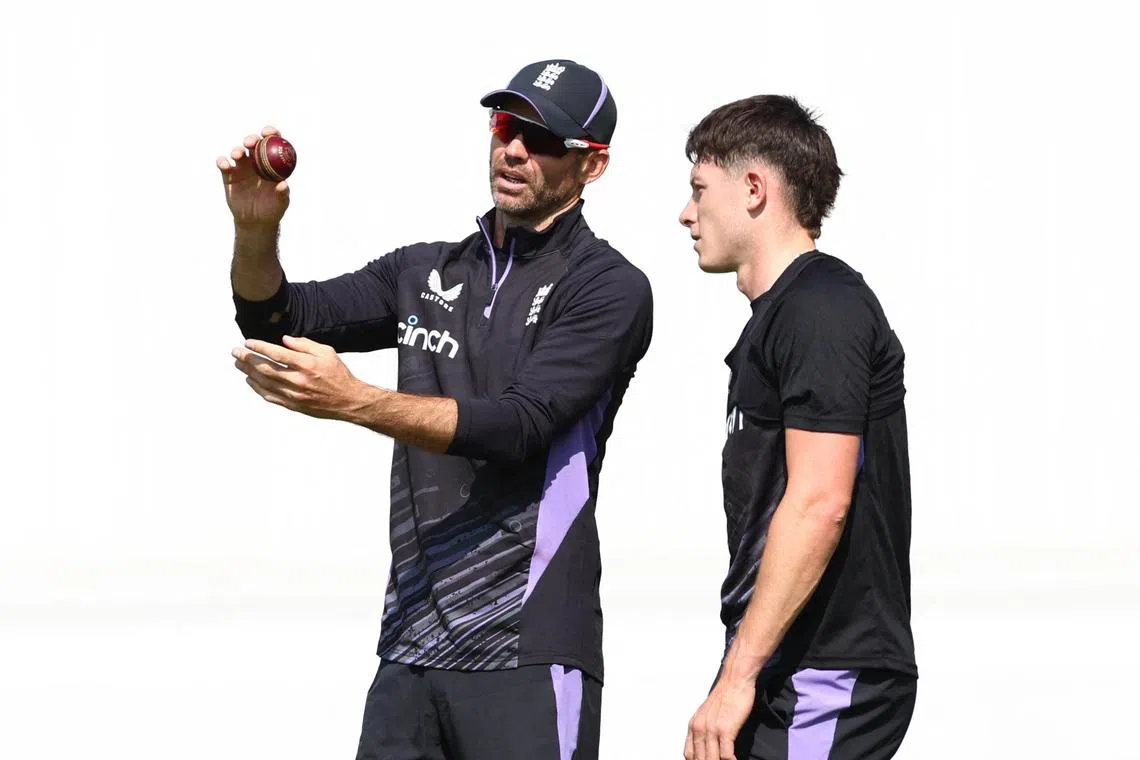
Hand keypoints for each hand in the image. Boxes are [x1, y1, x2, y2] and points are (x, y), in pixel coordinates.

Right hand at [217, 125, 289, 227]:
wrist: (256, 222)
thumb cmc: (272, 210)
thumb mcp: (280, 203)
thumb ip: (282, 193)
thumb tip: (283, 184)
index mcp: (271, 164)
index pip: (272, 144)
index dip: (271, 134)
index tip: (268, 133)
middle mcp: (256, 162)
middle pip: (253, 145)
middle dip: (252, 139)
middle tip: (251, 142)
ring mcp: (241, 168)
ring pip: (238, 153)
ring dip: (237, 150)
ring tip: (238, 155)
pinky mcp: (229, 176)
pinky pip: (223, 165)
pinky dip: (222, 162)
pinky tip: (224, 164)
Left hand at [232, 336, 369, 420]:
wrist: (349, 401)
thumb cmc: (338, 375)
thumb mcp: (327, 352)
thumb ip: (305, 345)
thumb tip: (285, 340)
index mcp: (307, 365)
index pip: (276, 353)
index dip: (259, 347)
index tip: (248, 342)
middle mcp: (298, 380)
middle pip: (265, 368)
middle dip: (247, 359)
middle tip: (236, 352)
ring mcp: (294, 395)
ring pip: (264, 383)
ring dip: (248, 373)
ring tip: (239, 364)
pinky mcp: (293, 406)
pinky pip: (270, 397)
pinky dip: (257, 388)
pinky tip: (251, 381)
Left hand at [684, 677, 755, 759]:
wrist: (735, 680)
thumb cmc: (726, 696)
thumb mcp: (708, 713)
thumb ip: (704, 728)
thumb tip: (706, 745)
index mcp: (693, 725)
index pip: (689, 754)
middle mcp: (699, 728)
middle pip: (699, 759)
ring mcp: (711, 729)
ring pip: (711, 759)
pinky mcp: (725, 729)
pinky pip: (726, 755)